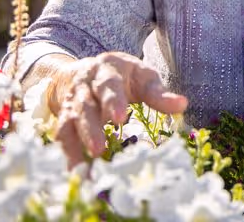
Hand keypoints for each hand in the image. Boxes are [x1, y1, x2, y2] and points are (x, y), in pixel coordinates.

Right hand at [48, 52, 187, 165]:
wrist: (85, 70)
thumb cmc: (122, 77)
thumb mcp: (142, 76)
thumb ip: (158, 92)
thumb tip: (182, 105)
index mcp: (105, 70)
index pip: (108, 85)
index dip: (112, 101)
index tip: (120, 118)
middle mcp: (83, 86)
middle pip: (85, 106)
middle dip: (91, 128)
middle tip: (99, 149)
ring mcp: (70, 103)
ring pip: (69, 123)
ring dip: (75, 146)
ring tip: (83, 169)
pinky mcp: (63, 119)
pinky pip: (61, 136)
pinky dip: (66, 154)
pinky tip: (75, 172)